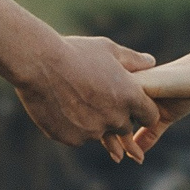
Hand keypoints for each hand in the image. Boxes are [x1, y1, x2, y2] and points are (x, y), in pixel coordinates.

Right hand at [12, 33, 158, 156]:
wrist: (38, 64)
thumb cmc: (75, 52)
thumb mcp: (108, 49)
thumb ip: (133, 60)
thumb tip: (150, 62)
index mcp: (130, 97)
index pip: (150, 116)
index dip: (144, 111)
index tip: (136, 107)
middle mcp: (115, 119)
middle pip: (125, 128)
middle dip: (117, 118)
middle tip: (103, 105)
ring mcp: (93, 132)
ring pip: (99, 133)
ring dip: (94, 124)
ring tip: (78, 105)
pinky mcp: (72, 139)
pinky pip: (78, 137)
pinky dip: (73, 127)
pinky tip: (62, 110)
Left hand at [116, 51, 189, 159]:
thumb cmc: (183, 92)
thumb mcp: (161, 117)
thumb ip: (148, 133)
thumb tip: (136, 154)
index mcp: (126, 89)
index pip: (107, 112)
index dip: (109, 136)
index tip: (117, 157)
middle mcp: (122, 83)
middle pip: (103, 112)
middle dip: (108, 140)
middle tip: (117, 159)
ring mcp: (127, 82)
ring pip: (110, 112)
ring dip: (115, 138)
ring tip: (126, 156)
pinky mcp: (137, 84)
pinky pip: (122, 110)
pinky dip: (124, 131)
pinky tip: (132, 146)